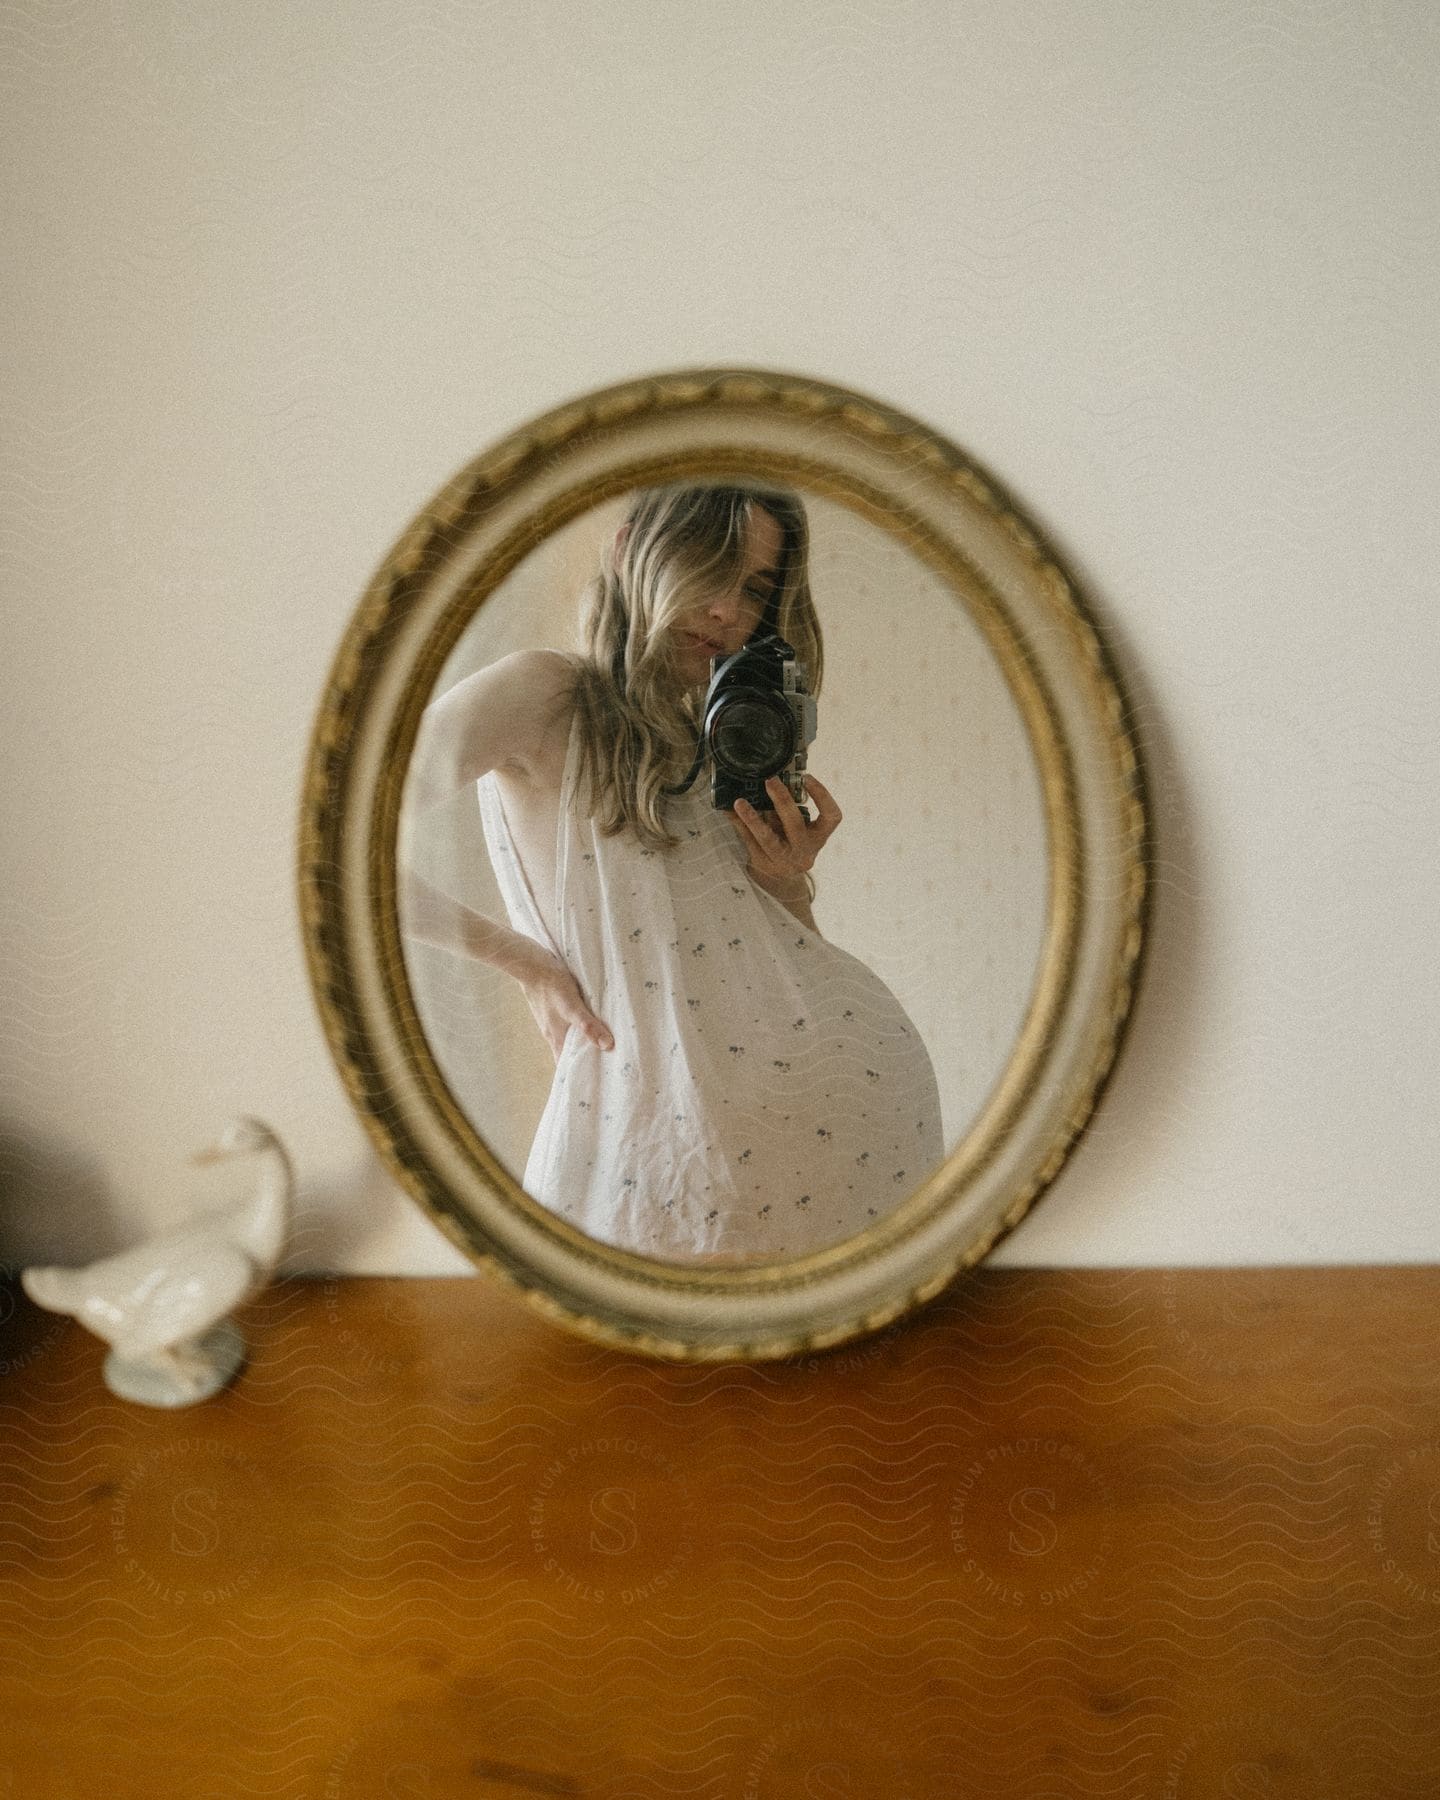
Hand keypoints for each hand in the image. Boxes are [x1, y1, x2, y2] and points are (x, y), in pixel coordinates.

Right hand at [513, 943, 614, 1063]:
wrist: (531, 964)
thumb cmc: (551, 984)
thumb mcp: (573, 1005)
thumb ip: (588, 1025)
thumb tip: (607, 1046)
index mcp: (556, 1038)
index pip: (565, 1066)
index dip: (576, 1075)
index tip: (593, 1083)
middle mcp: (552, 1033)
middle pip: (568, 1053)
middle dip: (583, 1060)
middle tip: (604, 1066)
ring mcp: (551, 1021)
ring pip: (568, 1038)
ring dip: (582, 1043)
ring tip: (601, 1046)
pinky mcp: (553, 1009)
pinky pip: (567, 1024)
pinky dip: (578, 1028)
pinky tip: (588, 1021)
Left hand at [727, 773, 840, 891]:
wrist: (782, 875)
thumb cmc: (793, 841)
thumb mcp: (801, 827)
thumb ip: (793, 806)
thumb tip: (776, 775)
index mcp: (818, 836)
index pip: (831, 817)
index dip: (822, 796)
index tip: (807, 778)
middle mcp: (804, 850)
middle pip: (795, 825)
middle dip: (782, 801)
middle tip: (770, 780)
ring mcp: (783, 860)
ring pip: (767, 839)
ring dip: (753, 818)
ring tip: (740, 802)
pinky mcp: (763, 863)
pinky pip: (748, 841)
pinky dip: (738, 824)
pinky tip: (729, 811)